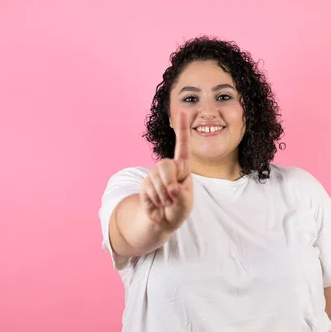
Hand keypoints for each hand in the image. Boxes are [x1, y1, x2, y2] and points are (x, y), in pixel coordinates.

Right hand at [140, 112, 193, 229]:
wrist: (164, 220)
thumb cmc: (179, 208)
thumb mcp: (185, 203)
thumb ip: (182, 195)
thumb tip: (172, 188)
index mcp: (183, 168)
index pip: (183, 146)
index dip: (182, 129)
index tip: (183, 111)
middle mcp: (169, 167)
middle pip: (165, 165)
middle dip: (168, 181)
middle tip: (172, 195)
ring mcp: (155, 174)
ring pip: (156, 179)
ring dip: (163, 196)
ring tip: (167, 203)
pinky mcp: (145, 183)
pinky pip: (148, 189)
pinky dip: (155, 200)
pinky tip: (158, 204)